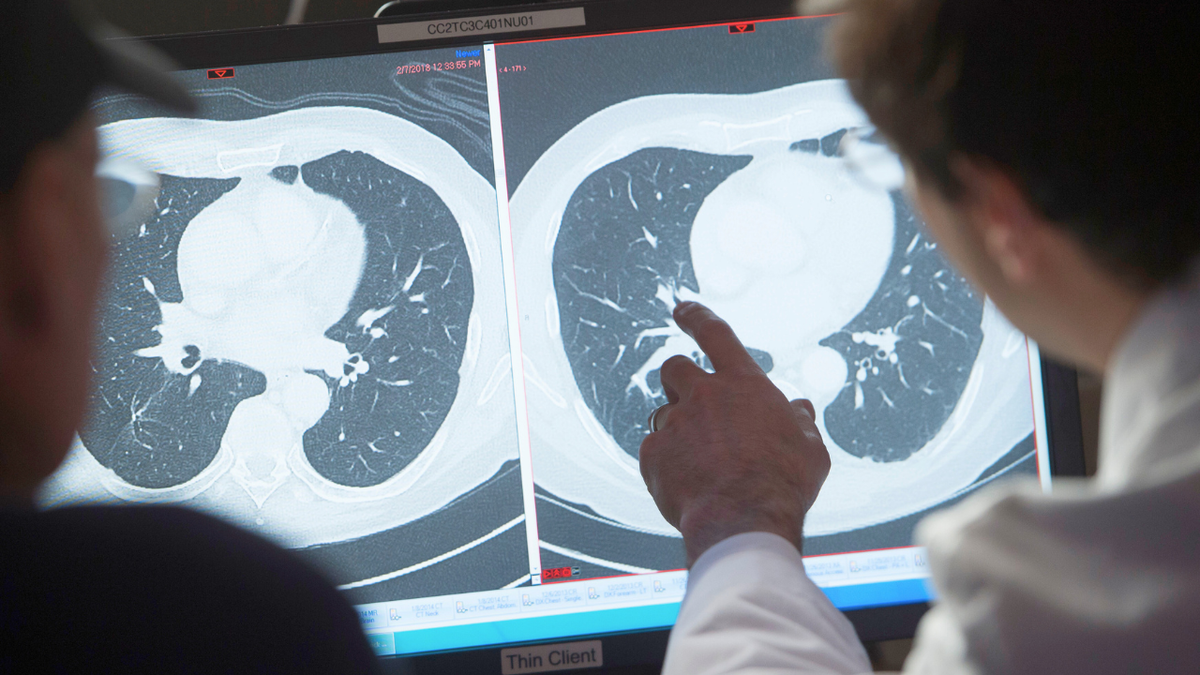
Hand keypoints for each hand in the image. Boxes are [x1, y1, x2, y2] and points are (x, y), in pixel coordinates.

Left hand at [639, 302, 830, 566]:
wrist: (743, 521)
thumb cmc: (783, 484)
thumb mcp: (810, 449)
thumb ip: (801, 423)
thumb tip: (800, 410)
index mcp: (743, 384)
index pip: (715, 334)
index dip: (697, 317)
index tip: (683, 309)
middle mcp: (704, 395)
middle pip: (675, 368)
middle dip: (679, 380)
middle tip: (692, 404)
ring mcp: (674, 423)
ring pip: (662, 413)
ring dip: (677, 429)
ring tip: (700, 462)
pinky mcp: (652, 454)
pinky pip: (653, 451)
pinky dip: (666, 464)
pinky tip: (687, 486)